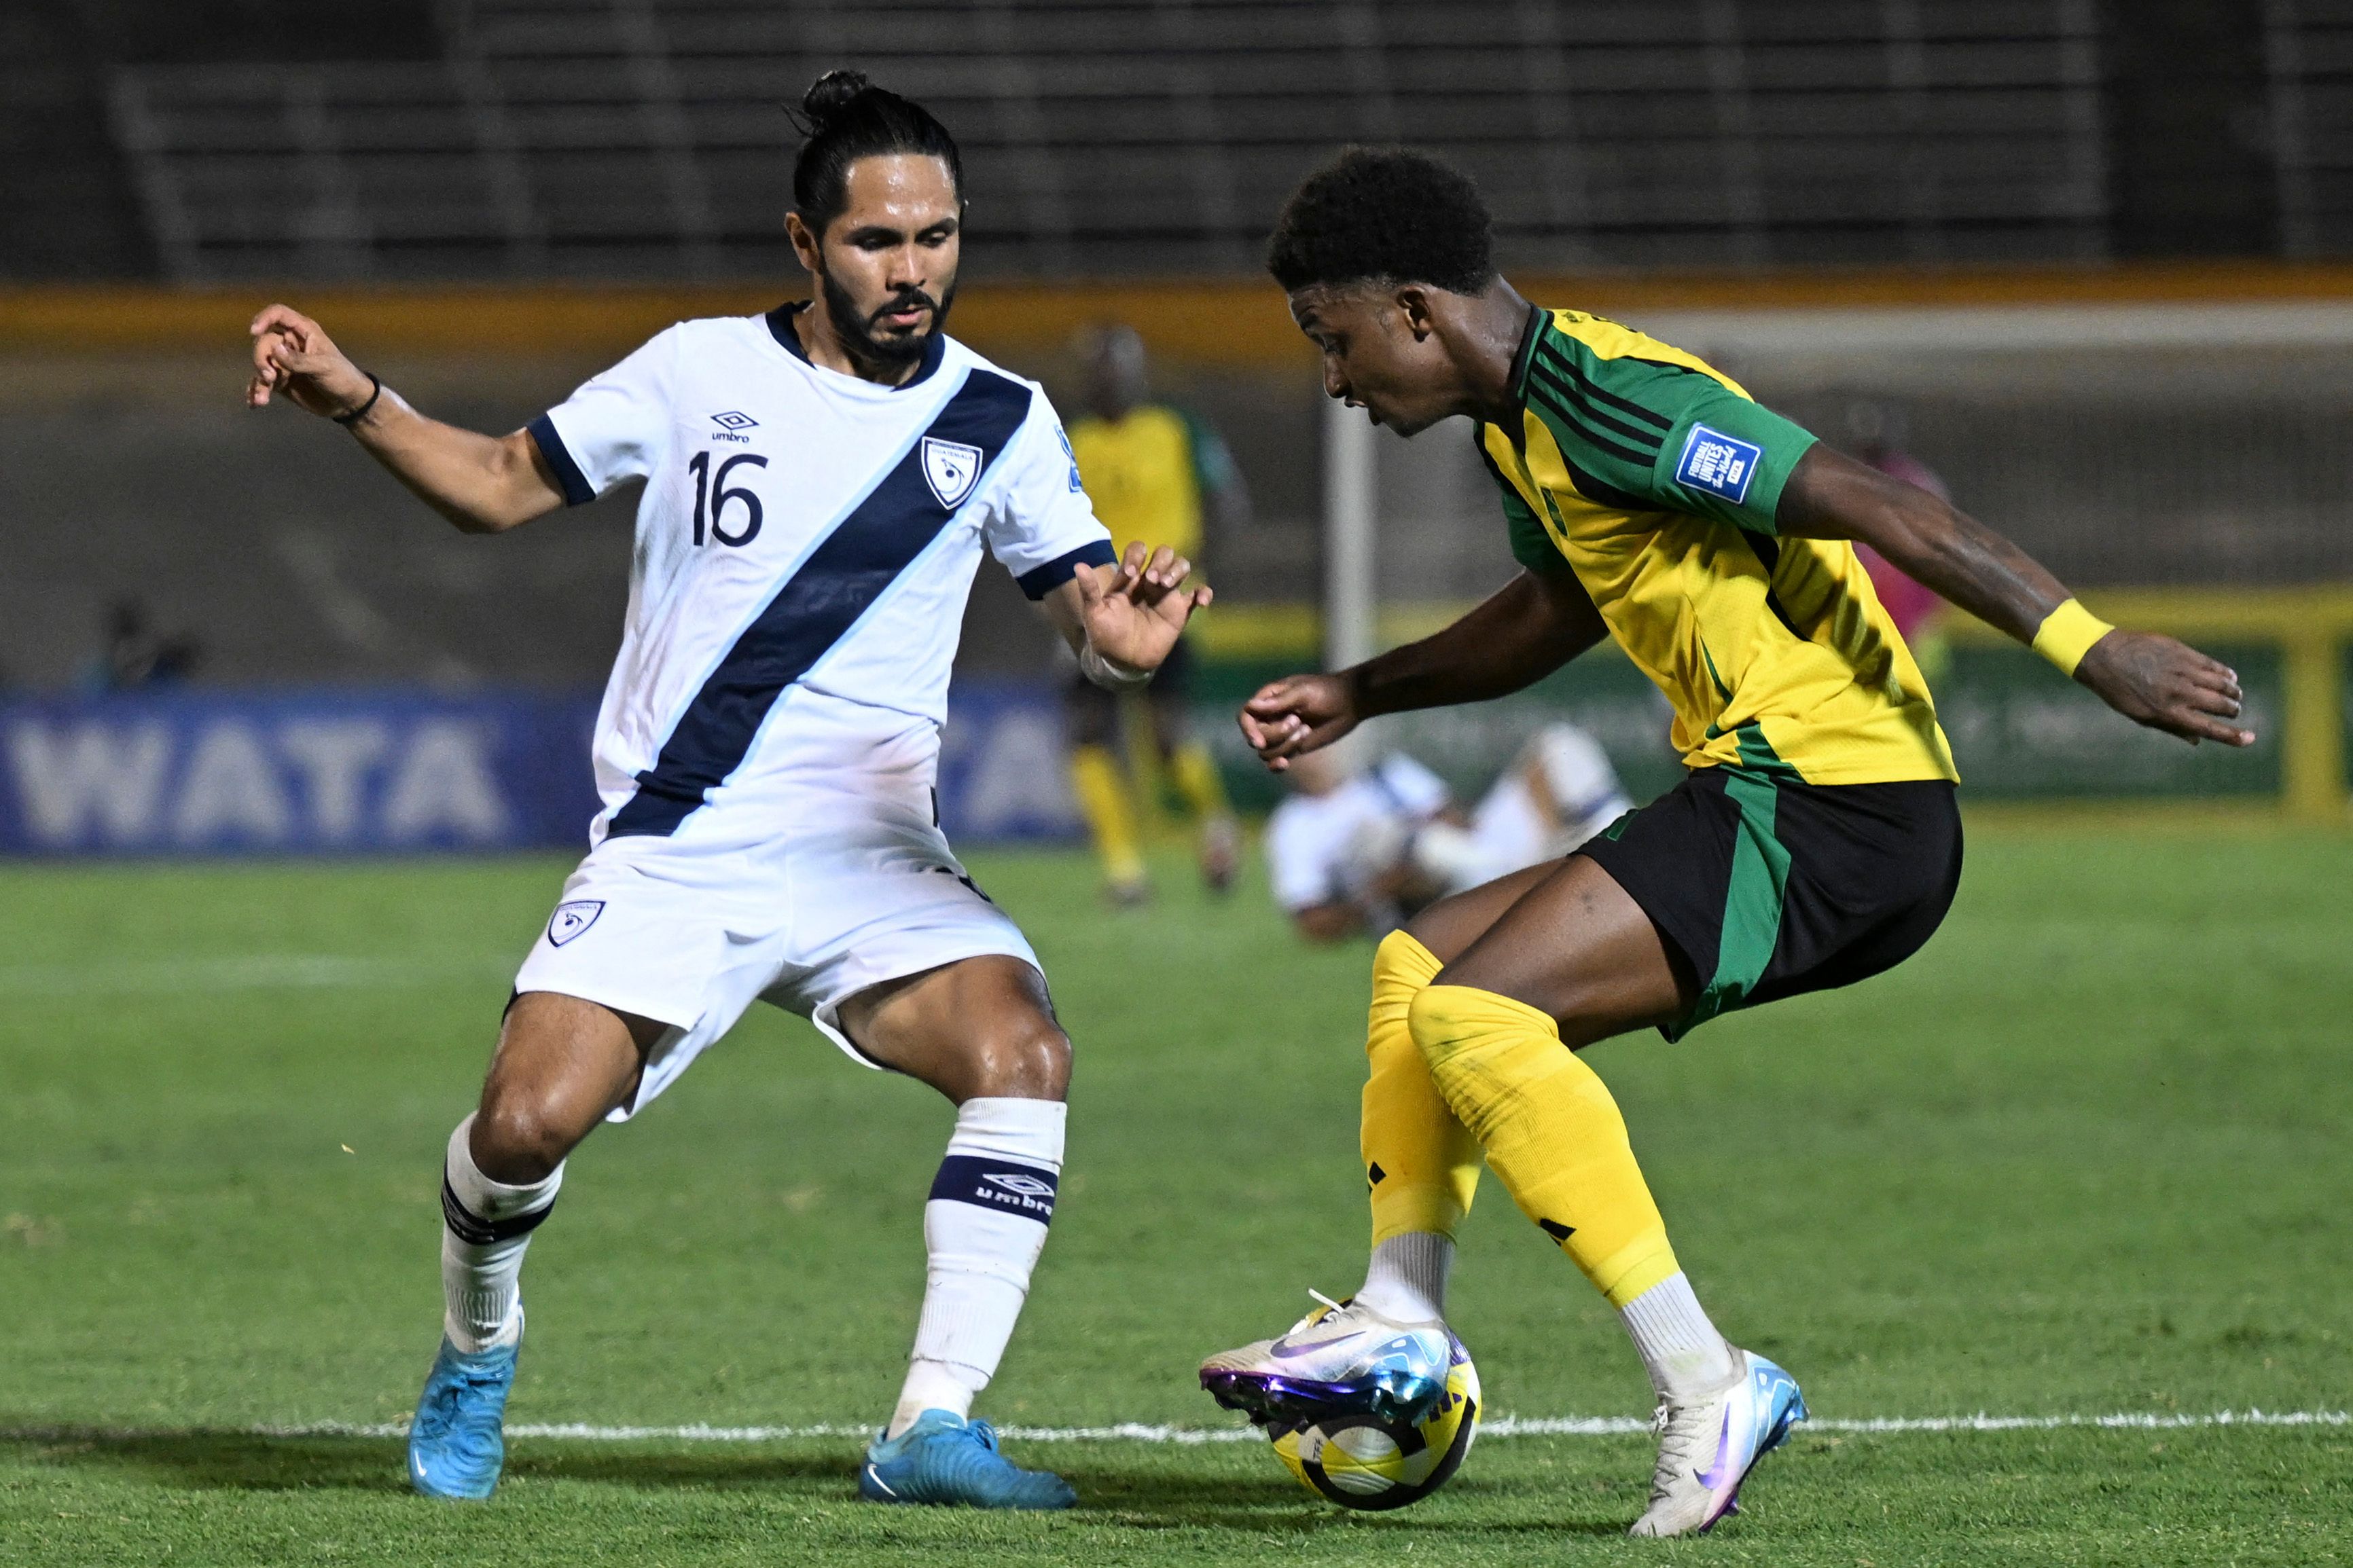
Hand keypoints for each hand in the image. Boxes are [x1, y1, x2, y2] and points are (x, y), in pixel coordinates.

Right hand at [247, 304, 375, 418]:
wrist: (348, 403)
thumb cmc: (342, 377)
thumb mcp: (324, 367)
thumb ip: (299, 360)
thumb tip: (275, 350)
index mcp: (303, 331)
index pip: (278, 314)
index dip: (264, 318)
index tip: (253, 331)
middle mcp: (289, 343)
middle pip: (264, 343)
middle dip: (262, 359)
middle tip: (269, 377)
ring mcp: (283, 362)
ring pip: (261, 364)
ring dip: (259, 381)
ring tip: (262, 399)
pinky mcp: (280, 380)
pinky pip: (262, 383)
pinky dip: (256, 392)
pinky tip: (254, 403)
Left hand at [1075, 541, 1210, 673]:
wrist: (1122, 661)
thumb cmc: (1106, 635)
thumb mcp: (1094, 613)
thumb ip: (1089, 590)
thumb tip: (1078, 565)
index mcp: (1130, 578)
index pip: (1138, 551)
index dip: (1136, 556)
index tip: (1132, 575)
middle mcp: (1150, 581)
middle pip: (1164, 554)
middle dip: (1161, 561)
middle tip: (1153, 580)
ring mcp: (1166, 595)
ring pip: (1182, 567)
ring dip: (1178, 570)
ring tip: (1166, 585)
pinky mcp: (1180, 611)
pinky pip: (1197, 594)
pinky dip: (1204, 593)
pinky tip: (1202, 600)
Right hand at [1239, 672, 1358, 770]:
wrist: (1350, 704)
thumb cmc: (1327, 692)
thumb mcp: (1303, 693)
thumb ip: (1278, 702)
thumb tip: (1250, 705)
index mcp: (1268, 699)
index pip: (1246, 716)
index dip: (1248, 730)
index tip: (1259, 742)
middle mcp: (1270, 717)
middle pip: (1256, 737)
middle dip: (1276, 734)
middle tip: (1298, 722)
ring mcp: (1280, 734)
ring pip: (1266, 752)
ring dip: (1284, 746)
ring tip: (1306, 730)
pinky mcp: (1291, 747)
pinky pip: (1274, 761)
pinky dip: (1276, 765)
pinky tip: (1285, 764)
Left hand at [2074, 630, 2252, 746]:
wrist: (2104, 656)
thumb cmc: (2120, 690)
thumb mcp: (2140, 715)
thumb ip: (2172, 727)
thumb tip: (2197, 741)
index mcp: (2168, 713)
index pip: (2208, 728)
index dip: (2232, 736)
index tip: (2251, 739)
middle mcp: (2179, 693)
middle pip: (2220, 705)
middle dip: (2232, 710)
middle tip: (2234, 710)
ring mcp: (2183, 671)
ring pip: (2221, 683)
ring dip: (2232, 691)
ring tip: (2234, 694)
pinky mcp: (2183, 652)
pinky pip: (2212, 665)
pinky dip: (2225, 672)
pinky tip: (2229, 676)